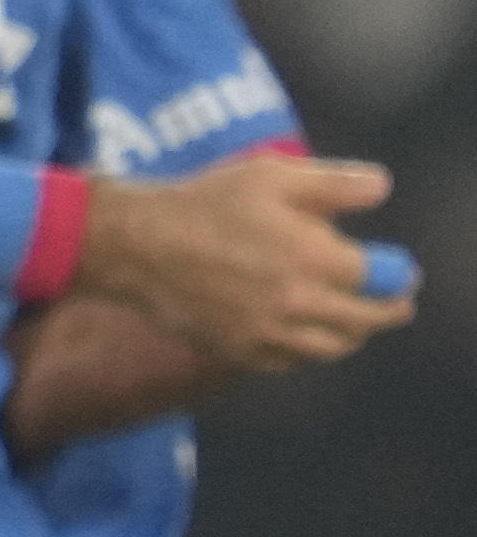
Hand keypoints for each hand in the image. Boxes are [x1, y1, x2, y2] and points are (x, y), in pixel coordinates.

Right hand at [66, 150, 412, 381]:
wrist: (135, 247)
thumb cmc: (205, 203)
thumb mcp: (271, 174)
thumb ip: (334, 183)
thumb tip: (382, 189)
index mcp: (314, 257)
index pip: (382, 277)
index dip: (397, 274)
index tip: (400, 271)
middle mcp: (298, 302)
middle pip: (364, 320)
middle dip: (387, 310)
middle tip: (394, 304)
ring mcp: (267, 333)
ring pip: (331, 347)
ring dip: (351, 334)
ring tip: (353, 322)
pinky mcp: (238, 351)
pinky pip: (290, 362)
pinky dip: (308, 350)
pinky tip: (304, 334)